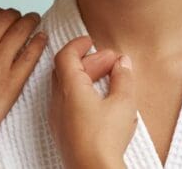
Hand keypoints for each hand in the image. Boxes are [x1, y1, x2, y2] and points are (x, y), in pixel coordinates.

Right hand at [0, 7, 46, 167]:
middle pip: (6, 18)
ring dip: (31, 21)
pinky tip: (42, 38)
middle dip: (17, 15)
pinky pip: (31, 55)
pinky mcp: (12, 82)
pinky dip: (39, 42)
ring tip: (35, 20)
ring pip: (21, 31)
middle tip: (23, 17)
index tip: (5, 15)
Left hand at [49, 36, 136, 168]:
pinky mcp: (63, 132)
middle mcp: (58, 101)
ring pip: (66, 87)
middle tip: (110, 61)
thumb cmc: (105, 140)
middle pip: (66, 70)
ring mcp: (58, 118)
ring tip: (110, 80)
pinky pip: (67, 104)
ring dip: (85, 78)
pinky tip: (101, 101)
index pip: (65, 56)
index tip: (90, 41)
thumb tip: (123, 63)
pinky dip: (81, 94)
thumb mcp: (123, 102)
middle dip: (88, 61)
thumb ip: (123, 78)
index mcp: (70, 88)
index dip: (77, 45)